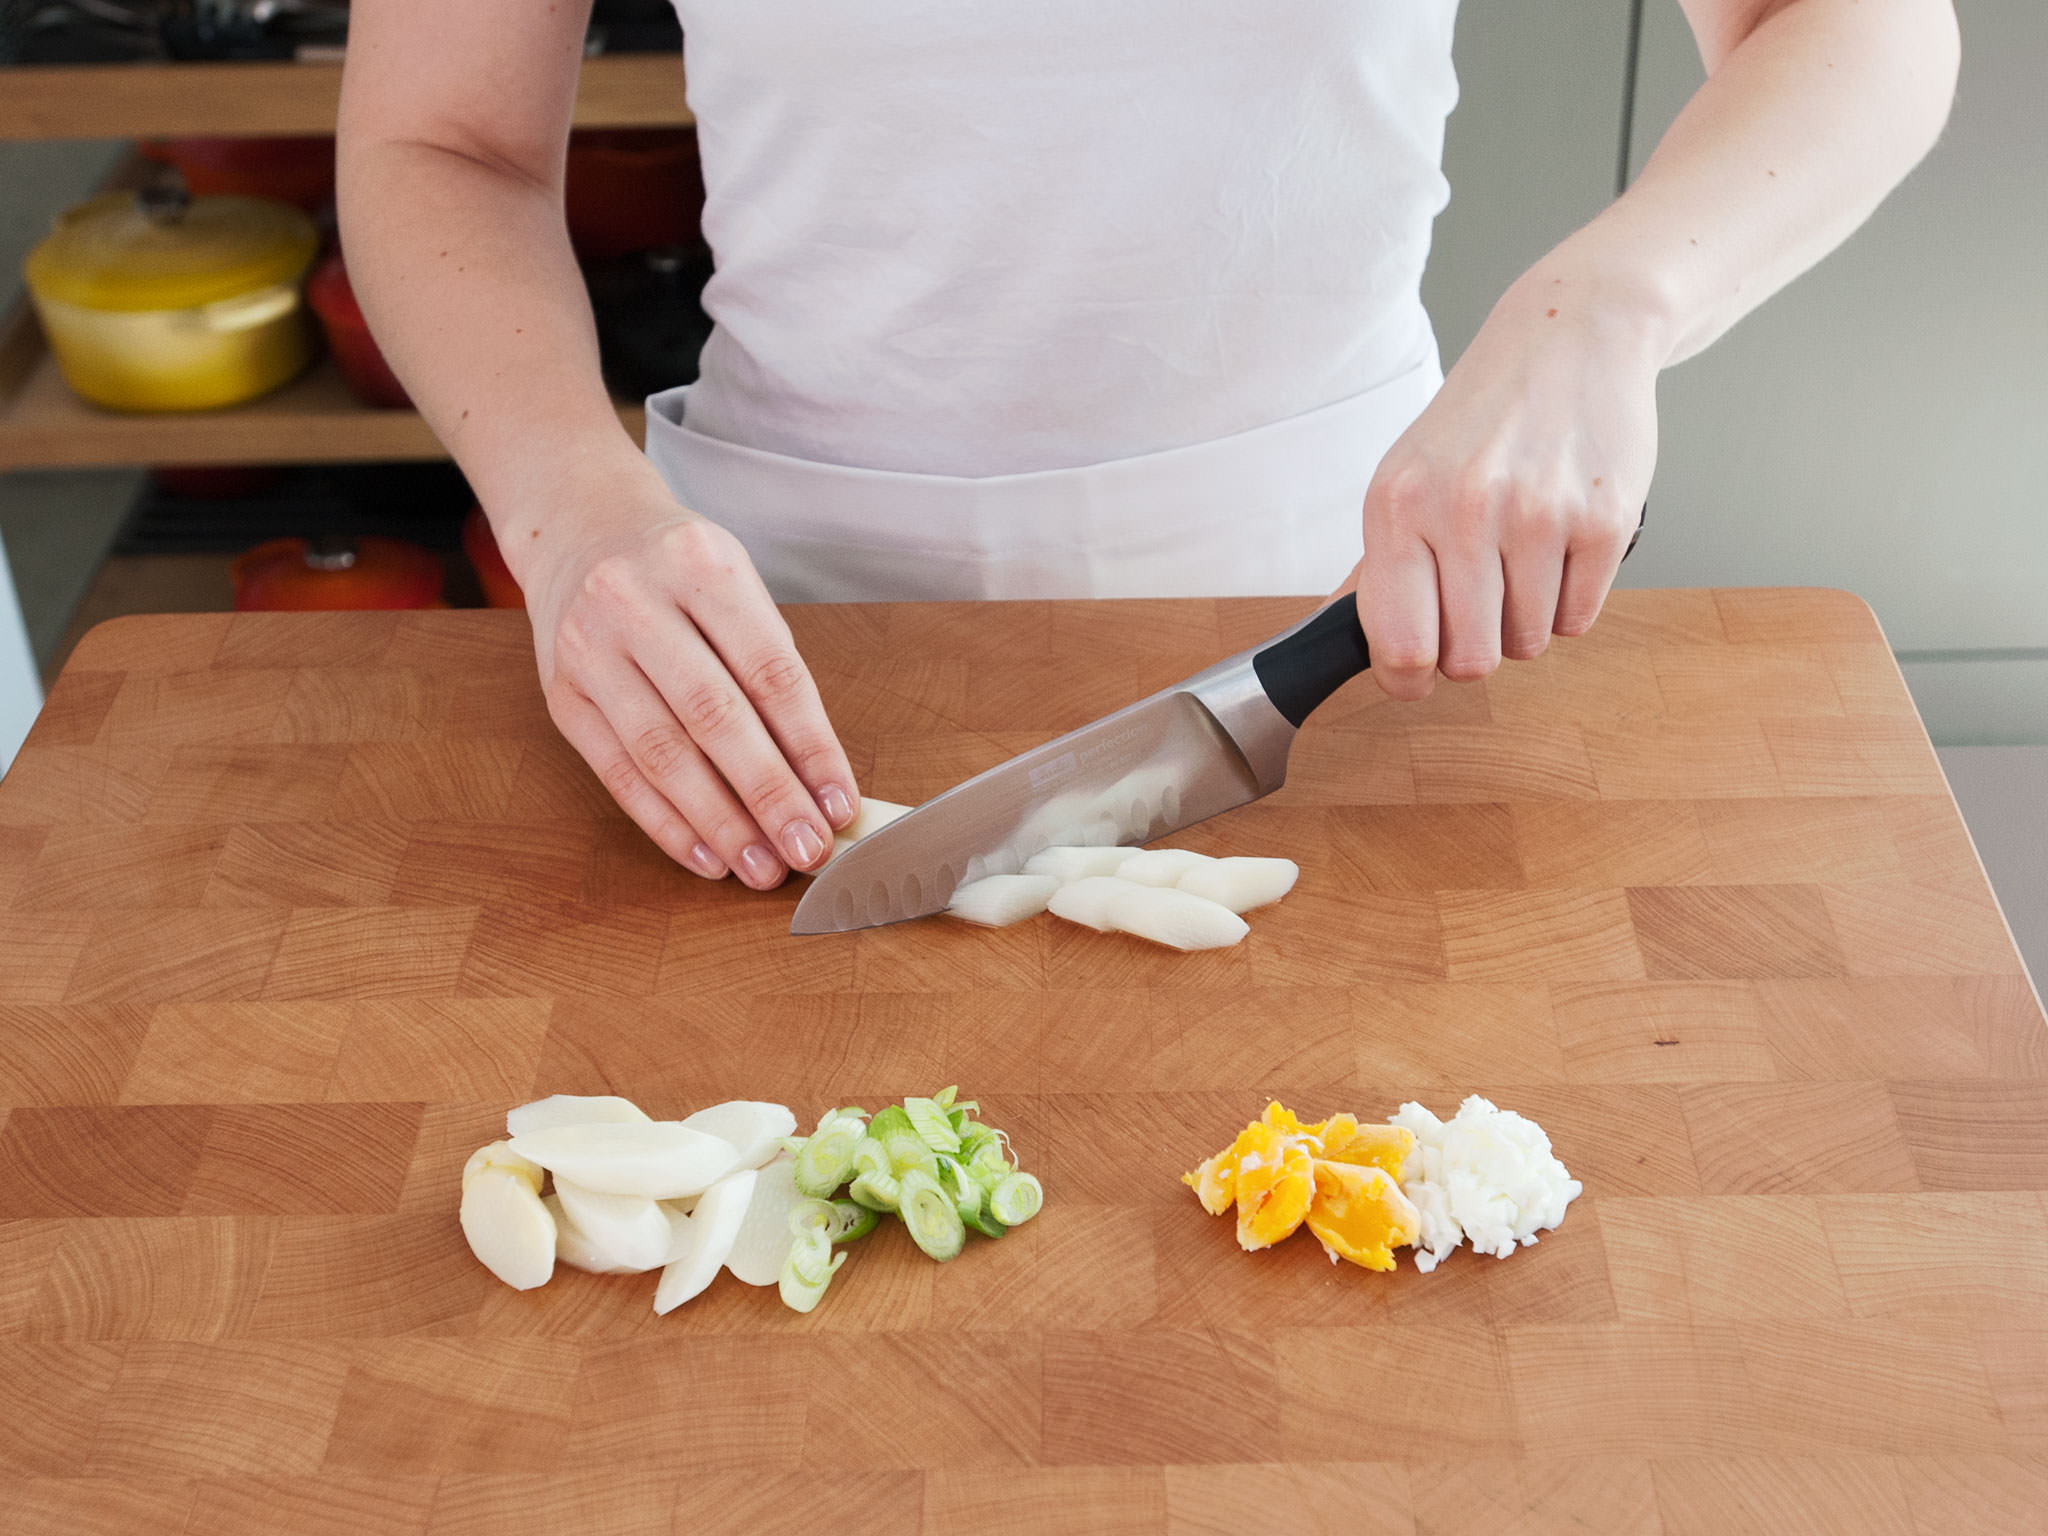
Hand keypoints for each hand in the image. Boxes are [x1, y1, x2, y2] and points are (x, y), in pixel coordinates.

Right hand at [516, 481, 856, 888]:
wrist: (579, 529)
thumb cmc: (677, 568)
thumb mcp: (735, 585)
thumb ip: (773, 669)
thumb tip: (820, 776)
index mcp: (701, 565)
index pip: (771, 672)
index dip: (811, 747)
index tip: (841, 804)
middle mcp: (635, 601)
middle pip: (715, 717)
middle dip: (769, 795)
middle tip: (808, 850)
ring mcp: (588, 648)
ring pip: (662, 753)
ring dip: (720, 823)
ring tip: (762, 867)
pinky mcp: (560, 695)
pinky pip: (617, 772)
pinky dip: (665, 823)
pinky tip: (706, 855)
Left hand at [1354, 261, 1661, 699]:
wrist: (1570, 336)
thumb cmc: (1481, 420)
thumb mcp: (1406, 476)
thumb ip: (1377, 565)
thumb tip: (1338, 636)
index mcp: (1398, 505)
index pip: (1399, 645)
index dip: (1408, 678)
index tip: (1416, 675)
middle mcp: (1464, 509)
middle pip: (1470, 660)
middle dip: (1473, 649)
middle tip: (1478, 605)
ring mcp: (1539, 515)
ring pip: (1528, 643)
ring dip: (1524, 620)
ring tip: (1521, 557)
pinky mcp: (1605, 521)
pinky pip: (1579, 619)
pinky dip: (1568, 600)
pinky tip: (1559, 546)